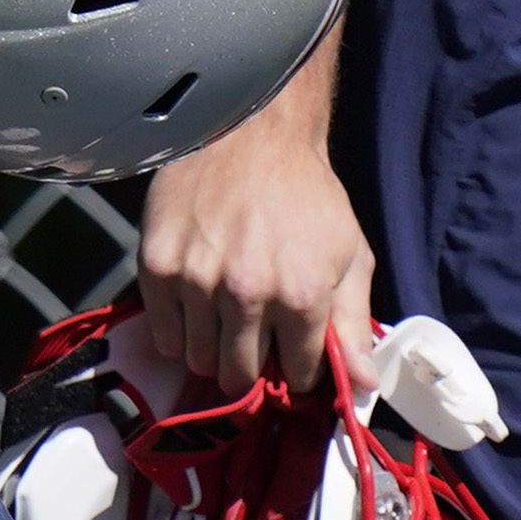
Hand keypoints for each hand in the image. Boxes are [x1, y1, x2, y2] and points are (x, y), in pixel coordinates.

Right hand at [137, 92, 372, 389]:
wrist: (254, 132)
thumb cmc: (308, 196)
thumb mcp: (350, 255)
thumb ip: (353, 326)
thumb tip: (362, 387)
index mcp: (301, 296)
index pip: (296, 376)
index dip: (296, 367)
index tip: (291, 349)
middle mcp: (247, 293)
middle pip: (239, 376)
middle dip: (252, 365)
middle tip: (254, 337)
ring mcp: (197, 280)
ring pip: (198, 360)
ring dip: (213, 348)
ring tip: (224, 316)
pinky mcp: (158, 264)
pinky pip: (162, 334)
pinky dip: (178, 330)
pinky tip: (196, 304)